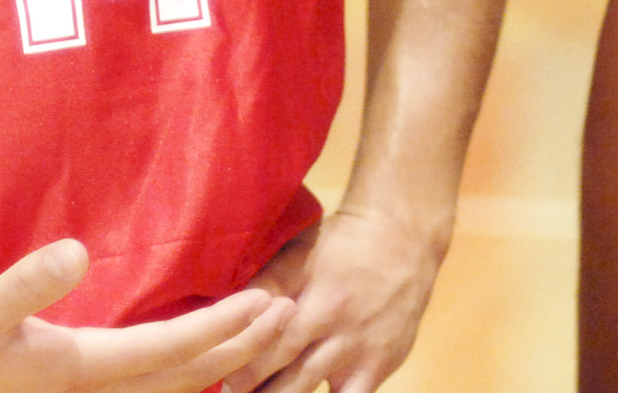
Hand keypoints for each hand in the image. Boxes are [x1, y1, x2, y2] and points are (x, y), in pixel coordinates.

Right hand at [0, 239, 295, 392]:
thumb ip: (23, 285)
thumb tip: (77, 253)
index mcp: (78, 371)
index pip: (170, 351)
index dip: (223, 327)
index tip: (265, 300)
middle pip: (187, 378)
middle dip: (241, 347)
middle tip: (289, 311)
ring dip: (222, 362)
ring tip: (261, 331)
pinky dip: (187, 376)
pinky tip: (200, 359)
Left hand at [220, 209, 445, 392]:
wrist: (402, 240)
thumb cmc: (340, 244)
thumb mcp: (300, 251)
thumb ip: (266, 283)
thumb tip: (222, 311)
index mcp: (302, 281)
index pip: (258, 320)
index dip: (231, 349)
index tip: (214, 368)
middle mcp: (327, 312)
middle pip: (276, 357)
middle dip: (246, 380)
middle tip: (227, 390)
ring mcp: (354, 343)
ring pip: (302, 385)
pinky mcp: (377, 365)